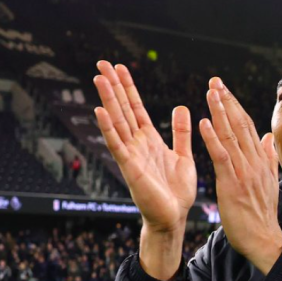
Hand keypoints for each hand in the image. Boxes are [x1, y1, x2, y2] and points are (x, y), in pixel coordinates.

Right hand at [93, 61, 196, 278]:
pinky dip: (109, 128)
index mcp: (150, 140)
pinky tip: (100, 111)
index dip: (128, 88)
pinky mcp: (130, 168)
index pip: (136, 108)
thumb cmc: (176, 191)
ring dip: (108, 100)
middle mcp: (137, 145)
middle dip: (113, 86)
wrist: (173, 218)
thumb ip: (180, 132)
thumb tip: (182, 107)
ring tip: (98, 78)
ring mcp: (131, 155)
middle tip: (101, 62)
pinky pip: (118, 145)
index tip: (120, 68)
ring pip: (117, 122)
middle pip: (123, 109)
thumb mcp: (182, 155)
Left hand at [199, 77, 281, 273]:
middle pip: (240, 126)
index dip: (235, 107)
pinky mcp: (232, 184)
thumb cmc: (261, 217)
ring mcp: (244, 172)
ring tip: (210, 92)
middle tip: (215, 81)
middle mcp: (254, 163)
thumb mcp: (269, 184)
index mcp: (261, 162)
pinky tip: (204, 122)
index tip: (225, 91)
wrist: (264, 240)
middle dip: (227, 102)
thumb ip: (267, 159)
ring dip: (220, 112)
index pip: (247, 128)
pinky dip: (213, 138)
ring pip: (231, 136)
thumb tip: (267, 138)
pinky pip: (222, 157)